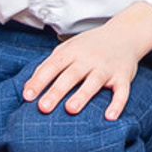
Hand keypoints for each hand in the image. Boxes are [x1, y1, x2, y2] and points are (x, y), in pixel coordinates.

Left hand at [21, 3, 151, 119]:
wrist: (125, 34)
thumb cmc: (90, 47)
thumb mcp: (67, 49)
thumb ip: (47, 66)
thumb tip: (26, 89)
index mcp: (73, 52)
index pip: (54, 65)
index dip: (40, 80)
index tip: (28, 96)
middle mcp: (90, 58)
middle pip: (72, 74)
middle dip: (57, 91)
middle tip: (44, 107)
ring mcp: (108, 67)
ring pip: (95, 81)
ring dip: (83, 94)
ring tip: (71, 109)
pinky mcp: (124, 75)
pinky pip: (122, 90)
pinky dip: (118, 103)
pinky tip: (110, 116)